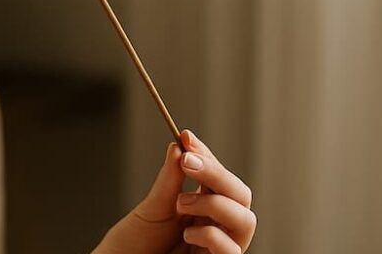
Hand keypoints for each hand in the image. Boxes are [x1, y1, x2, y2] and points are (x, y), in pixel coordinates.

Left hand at [93, 130, 254, 253]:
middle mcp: (217, 226)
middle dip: (217, 174)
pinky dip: (211, 236)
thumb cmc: (135, 243)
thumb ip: (170, 180)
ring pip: (245, 219)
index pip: (220, 177)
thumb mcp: (153, 207)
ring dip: (214, 203)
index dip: (207, 156)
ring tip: (181, 203)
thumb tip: (179, 145)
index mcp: (205, 208)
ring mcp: (219, 247)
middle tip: (188, 162)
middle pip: (241, 195)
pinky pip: (232, 250)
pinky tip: (187, 234)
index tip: (187, 138)